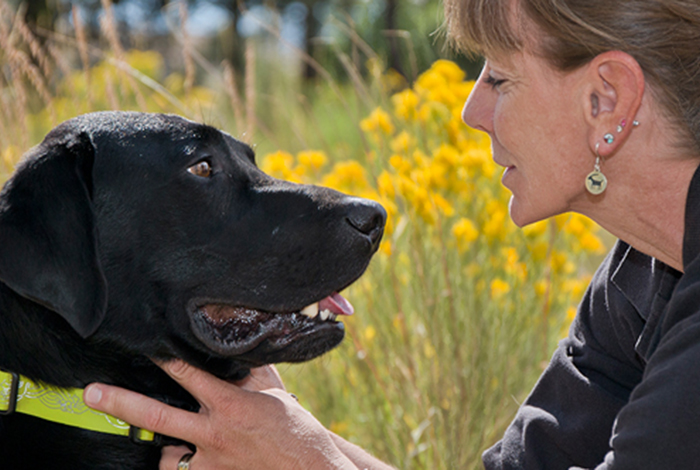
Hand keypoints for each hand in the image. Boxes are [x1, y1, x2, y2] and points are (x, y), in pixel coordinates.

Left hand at [83, 362, 355, 469]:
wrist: (311, 469)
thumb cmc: (296, 430)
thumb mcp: (275, 394)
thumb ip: (250, 374)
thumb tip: (232, 352)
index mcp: (231, 405)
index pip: (189, 374)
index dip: (164, 356)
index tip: (144, 342)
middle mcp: (215, 434)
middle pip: (160, 416)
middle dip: (123, 403)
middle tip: (93, 393)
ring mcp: (211, 462)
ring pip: (167, 458)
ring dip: (164, 450)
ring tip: (163, 443)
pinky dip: (182, 468)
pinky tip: (184, 461)